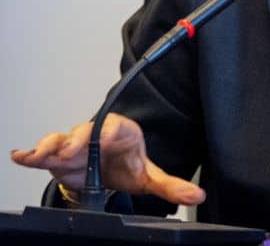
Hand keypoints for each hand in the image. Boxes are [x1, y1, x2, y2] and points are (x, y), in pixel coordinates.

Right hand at [10, 113, 204, 206]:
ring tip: (39, 156)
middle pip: (83, 131)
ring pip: (60, 139)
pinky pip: (43, 154)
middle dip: (73, 139)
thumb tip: (196, 195)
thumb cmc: (128, 166)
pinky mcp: (58, 158)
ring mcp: (75, 145)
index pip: (114, 126)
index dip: (104, 132)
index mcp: (122, 132)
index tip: (96, 141)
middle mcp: (96, 134)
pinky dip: (31, 154)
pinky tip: (20, 157)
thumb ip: (171, 185)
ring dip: (50, 147)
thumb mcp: (149, 176)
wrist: (111, 171)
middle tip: (66, 151)